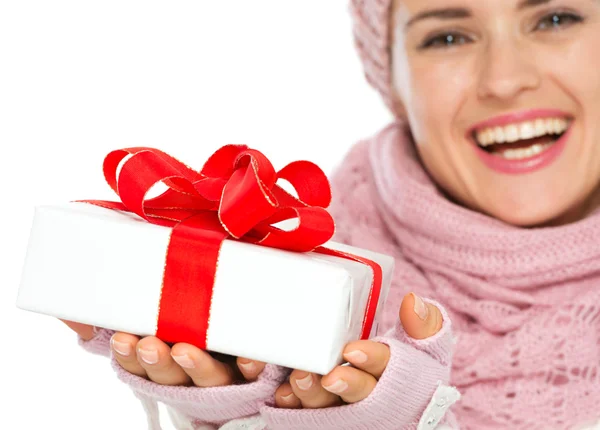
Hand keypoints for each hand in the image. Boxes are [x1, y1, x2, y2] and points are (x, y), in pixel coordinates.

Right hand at [60, 320, 264, 386]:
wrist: (242, 326)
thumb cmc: (188, 315)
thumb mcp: (151, 312)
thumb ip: (113, 314)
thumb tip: (75, 316)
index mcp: (165, 358)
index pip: (141, 367)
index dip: (130, 358)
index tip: (123, 339)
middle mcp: (191, 370)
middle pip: (172, 378)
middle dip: (157, 364)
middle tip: (147, 345)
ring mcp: (224, 371)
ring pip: (209, 378)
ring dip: (196, 367)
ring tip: (185, 351)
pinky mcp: (253, 368)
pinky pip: (254, 374)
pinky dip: (251, 366)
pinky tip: (248, 357)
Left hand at [274, 292, 442, 408]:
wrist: (382, 397)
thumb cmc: (401, 366)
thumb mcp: (421, 345)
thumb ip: (423, 325)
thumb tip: (414, 302)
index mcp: (390, 375)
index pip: (385, 368)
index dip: (372, 361)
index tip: (354, 351)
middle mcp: (365, 394)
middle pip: (356, 394)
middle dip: (345, 386)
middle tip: (330, 376)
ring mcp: (338, 406)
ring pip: (325, 405)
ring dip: (311, 394)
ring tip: (299, 378)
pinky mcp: (312, 412)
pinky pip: (299, 411)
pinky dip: (289, 402)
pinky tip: (280, 393)